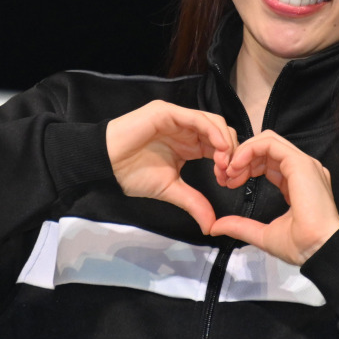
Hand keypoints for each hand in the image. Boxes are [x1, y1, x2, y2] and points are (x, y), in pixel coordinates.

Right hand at [106, 100, 237, 233]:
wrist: (107, 163)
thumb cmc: (132, 173)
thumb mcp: (170, 189)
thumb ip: (193, 202)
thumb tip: (211, 226)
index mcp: (190, 144)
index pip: (219, 146)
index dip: (229, 160)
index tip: (228, 180)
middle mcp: (188, 128)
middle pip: (222, 132)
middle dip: (231, 151)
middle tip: (229, 172)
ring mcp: (179, 118)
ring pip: (213, 122)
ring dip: (225, 141)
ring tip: (224, 162)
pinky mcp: (169, 112)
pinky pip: (197, 118)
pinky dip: (212, 131)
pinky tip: (218, 148)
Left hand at [209, 130, 338, 264]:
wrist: (320, 250)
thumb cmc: (301, 245)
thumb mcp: (264, 234)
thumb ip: (241, 226)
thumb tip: (216, 226)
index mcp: (297, 181)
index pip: (268, 162)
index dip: (246, 167)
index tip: (229, 182)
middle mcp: (302, 168)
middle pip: (266, 148)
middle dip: (242, 158)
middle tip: (225, 175)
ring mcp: (303, 163)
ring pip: (268, 140)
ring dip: (244, 152)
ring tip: (230, 170)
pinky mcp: (300, 163)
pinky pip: (271, 144)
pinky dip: (250, 149)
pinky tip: (237, 165)